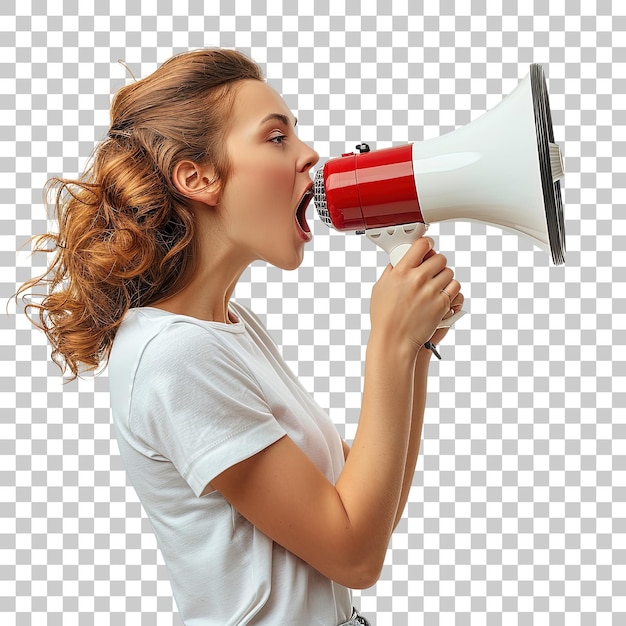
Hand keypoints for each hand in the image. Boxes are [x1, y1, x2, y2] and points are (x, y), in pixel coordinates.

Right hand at [369, 236, 461, 356]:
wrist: (394, 341)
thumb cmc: (384, 318)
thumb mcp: (380, 289)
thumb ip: (391, 272)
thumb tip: (398, 261)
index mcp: (401, 272)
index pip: (421, 245)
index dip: (427, 244)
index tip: (428, 246)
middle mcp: (417, 279)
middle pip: (439, 258)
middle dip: (436, 263)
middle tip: (432, 270)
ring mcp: (431, 292)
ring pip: (449, 273)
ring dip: (444, 277)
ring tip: (436, 285)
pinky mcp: (441, 304)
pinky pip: (454, 289)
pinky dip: (450, 291)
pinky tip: (441, 295)